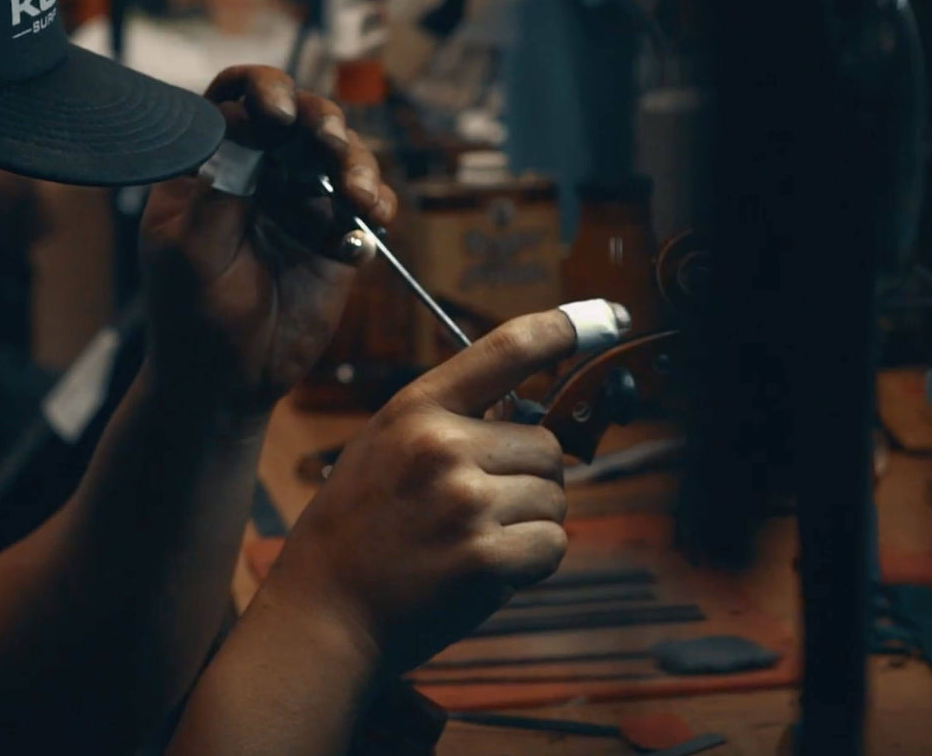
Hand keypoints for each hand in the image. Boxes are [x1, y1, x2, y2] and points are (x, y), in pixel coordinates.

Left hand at [139, 66, 396, 412]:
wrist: (229, 381)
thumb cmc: (191, 315)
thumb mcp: (190, 249)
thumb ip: (218, 186)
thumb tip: (244, 122)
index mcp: (210, 162)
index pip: (236, 98)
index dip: (262, 92)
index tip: (278, 118)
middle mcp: (260, 171)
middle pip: (301, 115)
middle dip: (322, 122)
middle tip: (331, 147)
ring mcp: (301, 200)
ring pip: (340, 154)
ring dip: (357, 164)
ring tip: (359, 199)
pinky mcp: (337, 235)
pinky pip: (367, 203)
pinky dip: (377, 203)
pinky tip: (372, 220)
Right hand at [257, 308, 584, 673]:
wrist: (324, 612)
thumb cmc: (359, 531)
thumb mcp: (385, 447)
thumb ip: (451, 422)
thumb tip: (532, 411)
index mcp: (417, 408)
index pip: (506, 349)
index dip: (564, 328)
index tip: (606, 318)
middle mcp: (443, 445)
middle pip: (546, 445)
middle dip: (528, 479)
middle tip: (476, 512)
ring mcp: (466, 502)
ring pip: (554, 498)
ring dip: (528, 524)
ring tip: (468, 543)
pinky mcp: (486, 558)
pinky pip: (552, 545)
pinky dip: (531, 564)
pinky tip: (483, 572)